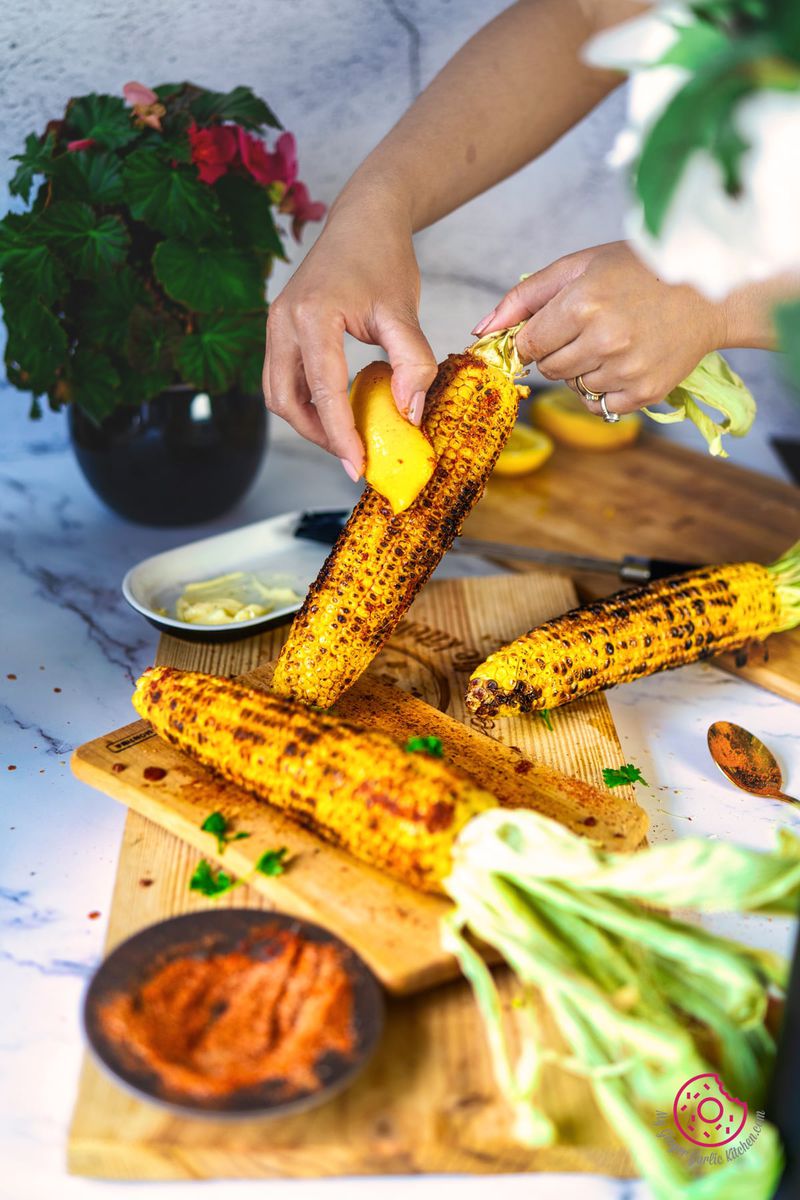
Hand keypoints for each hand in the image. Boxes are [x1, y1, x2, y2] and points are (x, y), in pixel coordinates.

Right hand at [262, 195, 436, 477]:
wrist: (363, 218)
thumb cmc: (384, 258)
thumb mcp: (404, 311)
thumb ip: (411, 362)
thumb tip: (408, 414)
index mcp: (312, 315)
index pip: (323, 390)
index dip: (340, 434)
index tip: (358, 466)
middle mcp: (283, 321)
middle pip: (287, 400)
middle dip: (319, 435)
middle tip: (354, 455)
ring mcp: (275, 324)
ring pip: (278, 393)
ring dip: (309, 422)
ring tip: (346, 436)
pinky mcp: (279, 328)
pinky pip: (283, 378)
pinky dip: (306, 402)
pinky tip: (336, 410)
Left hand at [472, 242, 726, 415]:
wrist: (708, 291)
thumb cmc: (639, 270)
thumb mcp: (578, 266)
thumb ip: (524, 297)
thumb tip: (481, 331)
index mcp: (582, 304)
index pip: (527, 345)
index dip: (535, 337)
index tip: (553, 326)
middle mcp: (603, 340)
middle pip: (547, 369)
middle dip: (557, 352)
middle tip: (587, 328)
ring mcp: (626, 370)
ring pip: (572, 386)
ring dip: (582, 369)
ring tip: (611, 340)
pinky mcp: (644, 392)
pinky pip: (598, 404)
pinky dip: (603, 388)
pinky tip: (623, 361)